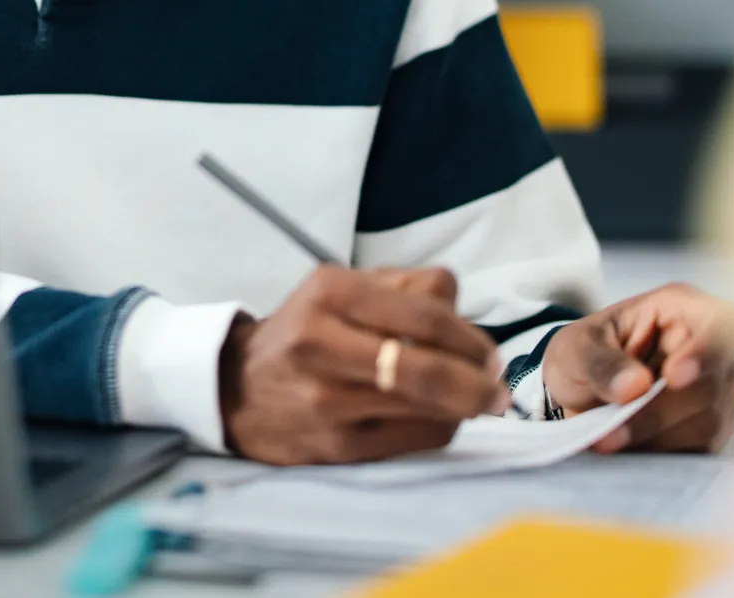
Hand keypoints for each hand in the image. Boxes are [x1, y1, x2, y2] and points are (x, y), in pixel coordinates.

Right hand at [219, 265, 509, 464]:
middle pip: (428, 369)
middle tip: (497, 390)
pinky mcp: (334, 445)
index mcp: (330, 291)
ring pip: (426, 409)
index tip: (490, 355)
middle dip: (478, 383)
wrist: (236, 389)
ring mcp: (326, 399)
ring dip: (463, 408)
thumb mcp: (342, 289)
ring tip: (470, 402)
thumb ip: (407, 289)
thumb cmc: (306, 331)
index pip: (426, 315)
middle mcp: (322, 343)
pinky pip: (412, 441)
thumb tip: (468, 320)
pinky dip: (437, 429)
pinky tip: (434, 419)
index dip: (471, 339)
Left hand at [540, 283, 733, 453]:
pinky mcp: (710, 432)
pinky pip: (700, 451)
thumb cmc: (583, 357)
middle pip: (712, 385)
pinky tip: (628, 451)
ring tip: (608, 440)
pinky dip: (662, 454)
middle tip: (612, 431)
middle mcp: (709, 351)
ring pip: (708, 423)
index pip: (722, 322)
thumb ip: (601, 362)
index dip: (707, 351)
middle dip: (660, 411)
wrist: (576, 396)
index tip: (673, 377)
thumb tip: (635, 386)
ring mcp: (716, 394)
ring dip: (657, 437)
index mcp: (682, 310)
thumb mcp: (576, 348)